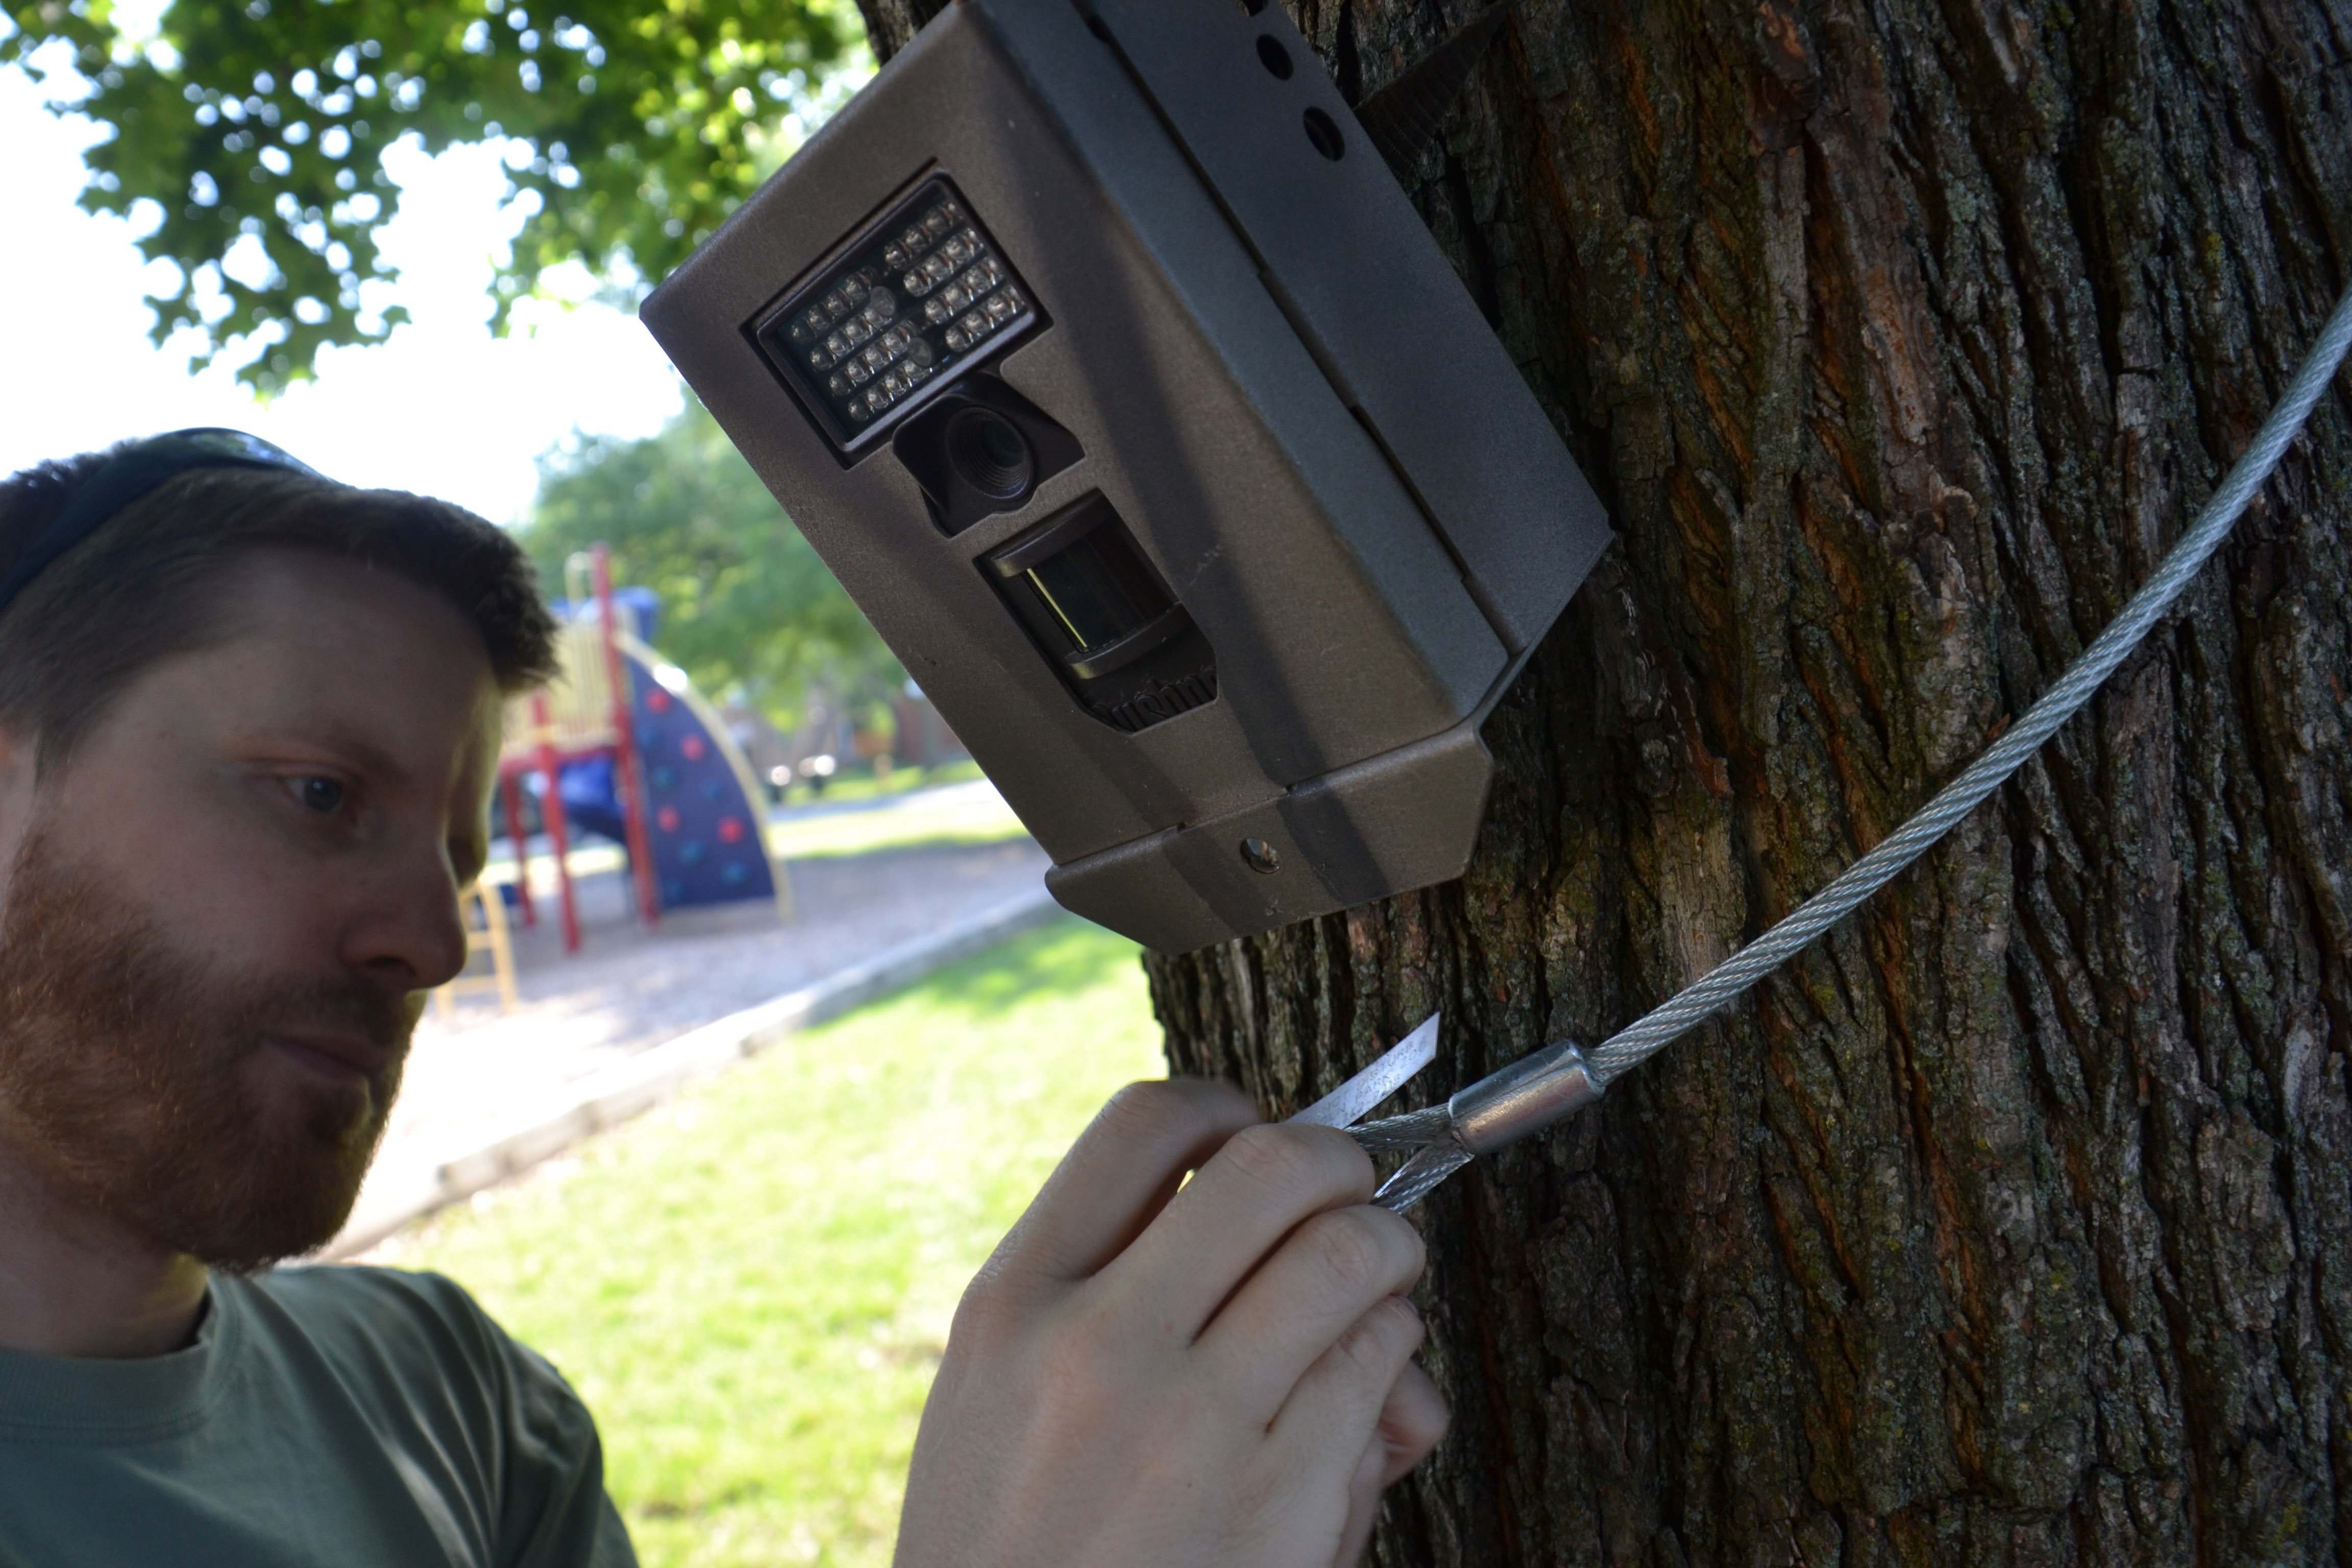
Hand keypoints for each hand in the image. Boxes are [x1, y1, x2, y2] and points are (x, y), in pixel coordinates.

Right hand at [894, 1079, 1448, 1567]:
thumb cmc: (1018, 1560)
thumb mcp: (1007, 1416)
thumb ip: (1133, 1311)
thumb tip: (1272, 1250)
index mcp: (1013, 1304)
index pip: (1143, 1124)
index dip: (1227, 1110)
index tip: (1255, 1136)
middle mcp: (1097, 1342)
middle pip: (1273, 1164)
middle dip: (1342, 1165)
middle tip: (1349, 1202)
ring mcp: (1191, 1421)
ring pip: (1350, 1255)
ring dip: (1386, 1263)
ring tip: (1372, 1304)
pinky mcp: (1279, 1498)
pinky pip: (1383, 1367)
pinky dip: (1397, 1368)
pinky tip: (1370, 1414)